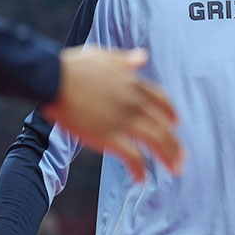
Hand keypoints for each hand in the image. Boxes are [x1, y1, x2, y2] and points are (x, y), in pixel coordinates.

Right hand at [44, 47, 184, 181]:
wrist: (53, 80)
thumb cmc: (71, 67)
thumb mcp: (103, 56)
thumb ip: (125, 60)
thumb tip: (142, 57)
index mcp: (133, 84)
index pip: (161, 100)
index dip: (170, 113)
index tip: (176, 123)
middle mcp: (134, 103)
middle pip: (163, 126)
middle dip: (174, 145)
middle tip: (181, 159)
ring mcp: (123, 120)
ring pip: (156, 141)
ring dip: (167, 157)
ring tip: (173, 170)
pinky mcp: (109, 137)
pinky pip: (133, 157)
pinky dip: (140, 169)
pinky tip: (141, 179)